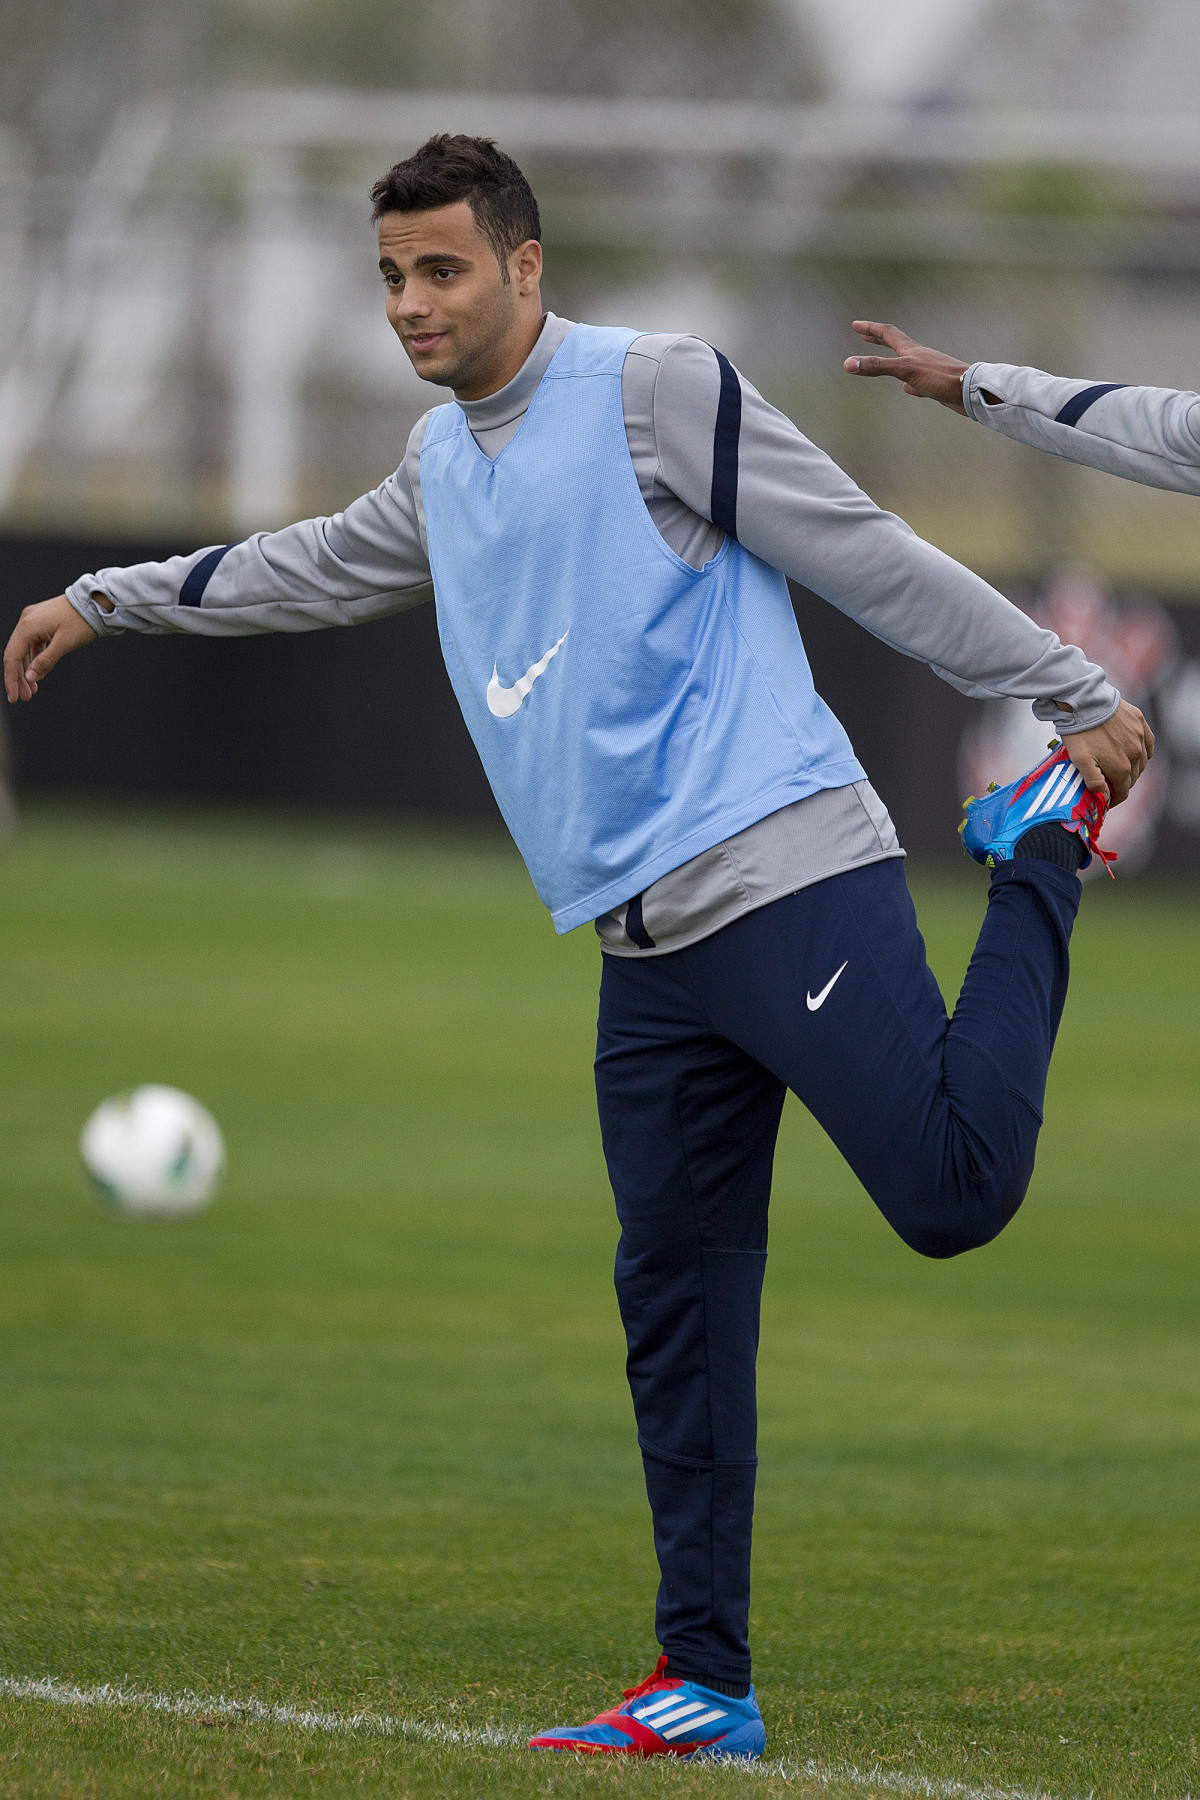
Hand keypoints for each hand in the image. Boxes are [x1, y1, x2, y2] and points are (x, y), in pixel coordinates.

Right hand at [4, 594, 98, 701]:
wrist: (95, 602)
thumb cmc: (82, 620)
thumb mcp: (64, 644)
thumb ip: (45, 662)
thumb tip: (30, 677)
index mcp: (28, 626)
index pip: (12, 657)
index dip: (11, 680)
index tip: (14, 697)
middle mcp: (27, 621)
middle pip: (15, 654)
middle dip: (19, 678)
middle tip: (25, 696)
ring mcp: (33, 620)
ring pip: (24, 650)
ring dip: (27, 669)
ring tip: (32, 688)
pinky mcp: (41, 622)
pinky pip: (32, 643)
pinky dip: (35, 658)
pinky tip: (39, 671)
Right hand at [844, 321, 969, 412]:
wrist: (969, 391)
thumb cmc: (940, 378)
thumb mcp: (905, 370)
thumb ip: (877, 367)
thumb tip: (848, 364)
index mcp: (911, 350)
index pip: (887, 333)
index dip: (871, 328)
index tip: (856, 325)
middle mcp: (919, 356)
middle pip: (896, 344)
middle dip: (879, 338)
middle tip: (865, 335)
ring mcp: (927, 370)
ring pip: (906, 362)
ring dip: (893, 360)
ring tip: (885, 363)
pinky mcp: (935, 385)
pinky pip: (918, 382)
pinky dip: (909, 383)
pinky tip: (909, 389)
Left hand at [1063, 698, 1153, 805]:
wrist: (1084, 702)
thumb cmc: (1080, 731)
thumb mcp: (1080, 760)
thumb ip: (1094, 781)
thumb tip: (1105, 797)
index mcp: (1121, 766)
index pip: (1123, 791)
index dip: (1115, 798)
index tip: (1107, 799)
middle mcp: (1135, 753)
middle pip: (1133, 777)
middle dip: (1121, 783)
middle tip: (1110, 783)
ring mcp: (1139, 737)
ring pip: (1142, 762)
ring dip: (1133, 768)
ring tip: (1119, 768)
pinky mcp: (1140, 722)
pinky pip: (1148, 743)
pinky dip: (1143, 751)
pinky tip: (1135, 752)